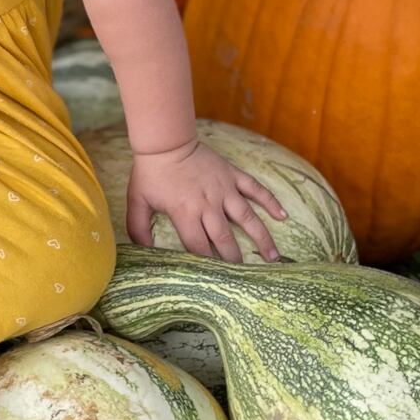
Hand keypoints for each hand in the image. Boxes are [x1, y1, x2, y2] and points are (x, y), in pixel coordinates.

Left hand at [125, 138, 285, 261]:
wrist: (166, 142)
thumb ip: (138, 228)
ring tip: (273, 257)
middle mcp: (208, 204)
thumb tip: (143, 251)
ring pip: (246, 217)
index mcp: (185, 212)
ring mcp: (223, 189)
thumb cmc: (151, 173)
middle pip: (224, 238)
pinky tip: (282, 216)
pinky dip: (270, 201)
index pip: (198, 245)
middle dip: (234, 259)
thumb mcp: (137, 201)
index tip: (215, 278)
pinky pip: (255, 189)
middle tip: (245, 275)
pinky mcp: (232, 175)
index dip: (206, 263)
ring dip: (261, 237)